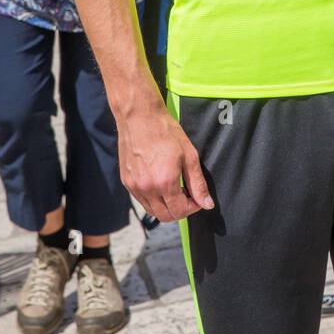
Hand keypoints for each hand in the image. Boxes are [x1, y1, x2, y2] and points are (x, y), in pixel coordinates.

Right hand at [117, 103, 214, 222]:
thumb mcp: (189, 155)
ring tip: (174, 188)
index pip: (180, 211)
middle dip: (180, 210)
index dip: (193, 207)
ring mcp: (134, 186)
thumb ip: (198, 183)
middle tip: (188, 196)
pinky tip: (160, 183)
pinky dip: (153, 199)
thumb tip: (207, 204)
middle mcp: (147, 188)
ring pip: (152, 211)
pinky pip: (141, 200)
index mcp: (164, 182)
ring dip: (166, 206)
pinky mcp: (126, 182)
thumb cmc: (165, 131)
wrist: (140, 117)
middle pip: (165, 216)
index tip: (197, 198)